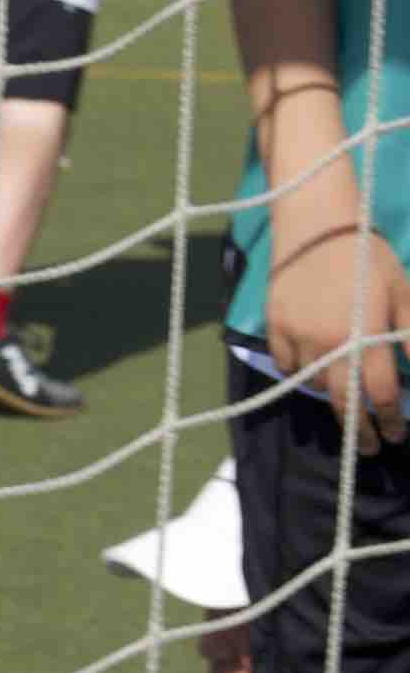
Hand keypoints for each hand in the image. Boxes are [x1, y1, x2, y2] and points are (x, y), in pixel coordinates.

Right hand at [266, 219, 409, 448]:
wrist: (316, 225)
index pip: (381, 394)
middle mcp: (329, 345)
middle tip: (371, 447)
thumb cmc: (367, 257)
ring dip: (333, 391)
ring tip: (345, 390)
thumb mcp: (403, 293)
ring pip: (315, 384)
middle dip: (361, 431)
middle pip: (345, 403)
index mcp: (364, 337)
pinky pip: (287, 365)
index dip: (390, 420)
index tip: (396, 434)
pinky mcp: (274, 327)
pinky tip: (313, 365)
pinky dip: (301, 370)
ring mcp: (297, 337)